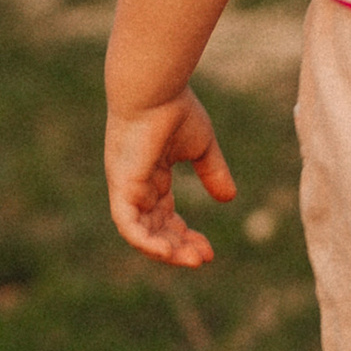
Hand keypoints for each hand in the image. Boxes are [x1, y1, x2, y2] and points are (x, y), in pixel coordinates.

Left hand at [104, 87, 238, 267]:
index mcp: (151, 177)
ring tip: (190, 260)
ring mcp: (126, 188)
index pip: (166, 218)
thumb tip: (229, 199)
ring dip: (164, 251)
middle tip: (203, 259)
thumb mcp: (201, 147)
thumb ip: (212, 172)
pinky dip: (145, 242)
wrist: (156, 89)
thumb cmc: (175, 110)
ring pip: (140, 233)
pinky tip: (167, 253)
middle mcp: (135, 187)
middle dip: (179, 248)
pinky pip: (127, 224)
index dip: (186, 237)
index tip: (209, 252)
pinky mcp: (121, 186)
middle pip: (155, 230)